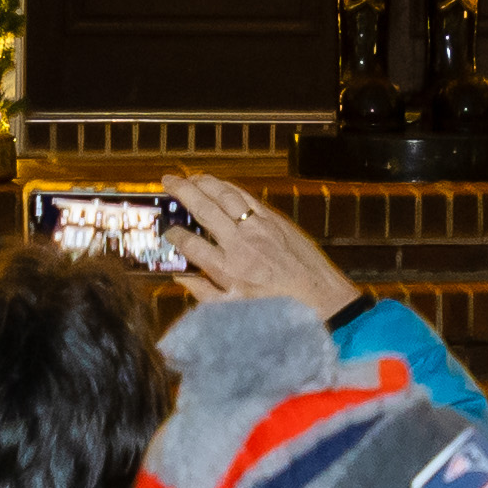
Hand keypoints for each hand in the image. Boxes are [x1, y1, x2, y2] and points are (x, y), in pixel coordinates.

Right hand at [158, 172, 356, 319]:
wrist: (319, 298)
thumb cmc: (277, 308)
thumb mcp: (234, 310)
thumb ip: (204, 293)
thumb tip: (180, 278)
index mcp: (227, 269)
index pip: (189, 244)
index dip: (173, 234)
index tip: (167, 231)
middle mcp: (240, 243)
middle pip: (203, 209)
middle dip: (181, 191)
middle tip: (167, 181)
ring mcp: (259, 228)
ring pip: (225, 195)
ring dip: (204, 181)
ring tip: (189, 177)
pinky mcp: (275, 219)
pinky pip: (246, 196)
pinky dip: (229, 187)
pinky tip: (219, 184)